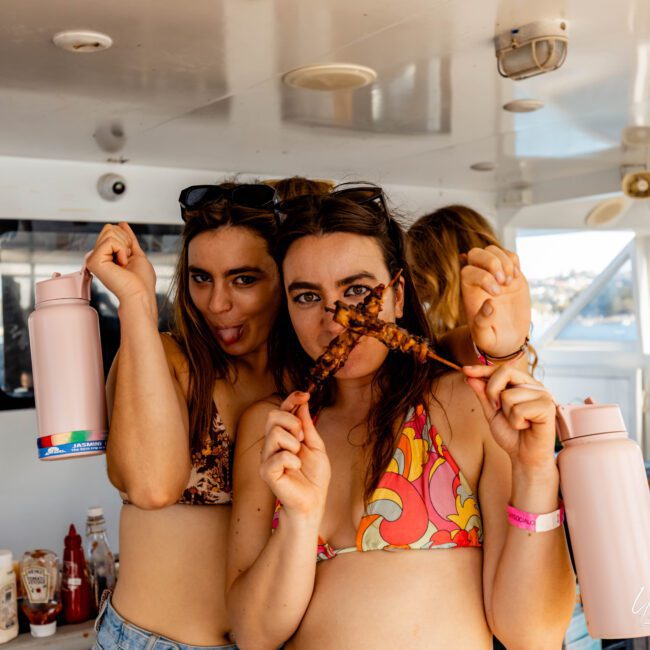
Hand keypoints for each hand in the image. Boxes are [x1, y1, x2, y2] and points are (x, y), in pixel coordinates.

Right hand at [85, 222, 156, 303]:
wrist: (140, 294)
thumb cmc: (142, 281)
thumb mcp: (136, 254)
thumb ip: (128, 239)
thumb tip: (122, 224)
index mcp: (106, 255)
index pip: (112, 231)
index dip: (127, 240)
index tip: (129, 256)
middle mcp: (97, 256)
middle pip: (109, 228)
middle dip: (125, 241)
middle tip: (127, 260)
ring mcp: (93, 258)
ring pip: (109, 232)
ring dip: (124, 246)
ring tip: (124, 263)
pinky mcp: (93, 261)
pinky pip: (109, 241)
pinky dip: (122, 251)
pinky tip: (120, 264)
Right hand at [260, 392, 330, 518]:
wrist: (313, 501)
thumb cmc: (314, 476)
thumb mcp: (316, 446)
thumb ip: (307, 425)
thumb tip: (303, 403)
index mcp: (284, 436)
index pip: (281, 410)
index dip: (291, 399)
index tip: (305, 394)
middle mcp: (271, 444)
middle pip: (272, 416)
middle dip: (292, 422)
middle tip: (302, 439)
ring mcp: (267, 457)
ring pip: (274, 433)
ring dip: (293, 443)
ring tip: (298, 456)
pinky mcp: (266, 472)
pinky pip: (278, 456)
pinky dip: (292, 460)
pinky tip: (295, 469)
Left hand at [460, 246, 530, 358]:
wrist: (508, 339)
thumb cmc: (492, 339)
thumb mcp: (484, 338)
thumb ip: (482, 323)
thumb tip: (489, 304)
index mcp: (469, 293)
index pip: (467, 271)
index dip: (482, 277)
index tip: (497, 293)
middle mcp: (479, 280)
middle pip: (475, 253)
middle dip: (491, 262)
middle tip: (504, 281)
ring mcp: (495, 275)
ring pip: (492, 250)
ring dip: (504, 261)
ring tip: (510, 281)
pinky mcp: (511, 274)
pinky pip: (509, 255)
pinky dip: (514, 261)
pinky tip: (516, 277)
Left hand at [463, 364, 556, 470]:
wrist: (524, 457)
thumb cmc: (511, 434)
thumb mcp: (491, 412)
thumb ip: (483, 394)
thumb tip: (470, 377)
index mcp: (522, 384)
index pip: (501, 369)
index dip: (482, 369)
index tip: (465, 370)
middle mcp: (534, 386)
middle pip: (505, 372)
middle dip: (492, 391)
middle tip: (497, 409)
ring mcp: (543, 395)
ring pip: (509, 395)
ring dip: (507, 414)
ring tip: (517, 422)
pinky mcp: (548, 407)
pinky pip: (519, 410)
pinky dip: (516, 422)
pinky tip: (526, 426)